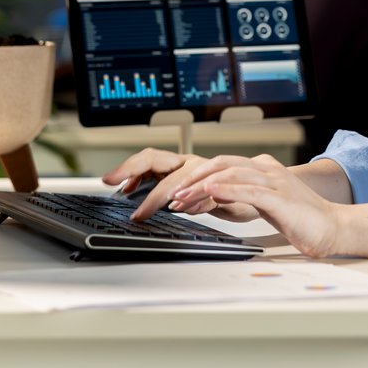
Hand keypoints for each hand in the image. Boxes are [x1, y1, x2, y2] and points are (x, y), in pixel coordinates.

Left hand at [101, 148, 259, 223]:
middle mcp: (189, 164)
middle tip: (116, 186)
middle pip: (156, 159)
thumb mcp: (186, 194)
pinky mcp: (226, 187)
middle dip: (133, 171)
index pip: (147, 159)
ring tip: (145, 208)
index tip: (107, 179)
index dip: (127, 166)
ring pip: (179, 176)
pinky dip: (194, 201)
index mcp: (177, 164)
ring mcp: (207, 173)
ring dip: (161, 192)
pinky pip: (208, 193)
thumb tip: (133, 192)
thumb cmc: (220, 193)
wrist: (261, 192)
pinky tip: (183, 209)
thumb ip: (164, 191)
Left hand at [169, 153, 346, 257]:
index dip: (197, 175)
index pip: (222, 164)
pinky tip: (211, 192)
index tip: (178, 191)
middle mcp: (267, 169)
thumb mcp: (263, 204)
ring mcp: (274, 181)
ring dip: (202, 185)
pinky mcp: (280, 197)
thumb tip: (208, 199)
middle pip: (221, 164)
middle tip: (173, 193)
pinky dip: (226, 189)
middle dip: (193, 178)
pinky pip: (248, 190)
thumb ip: (240, 197)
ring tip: (182, 197)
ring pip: (231, 173)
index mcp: (262, 168)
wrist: (332, 228)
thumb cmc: (300, 219)